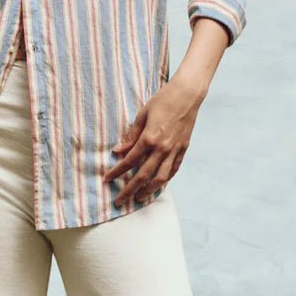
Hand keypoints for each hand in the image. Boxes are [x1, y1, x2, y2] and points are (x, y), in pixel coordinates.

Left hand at [103, 76, 202, 205]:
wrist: (187, 94)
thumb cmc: (163, 100)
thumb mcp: (142, 114)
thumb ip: (131, 135)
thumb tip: (119, 150)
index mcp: (149, 138)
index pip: (129, 161)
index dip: (117, 172)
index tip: (107, 180)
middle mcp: (162, 148)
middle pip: (143, 176)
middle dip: (129, 190)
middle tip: (119, 201)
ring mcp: (174, 151)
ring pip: (160, 178)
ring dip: (148, 190)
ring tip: (139, 198)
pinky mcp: (183, 150)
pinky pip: (173, 170)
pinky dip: (165, 180)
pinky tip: (158, 185)